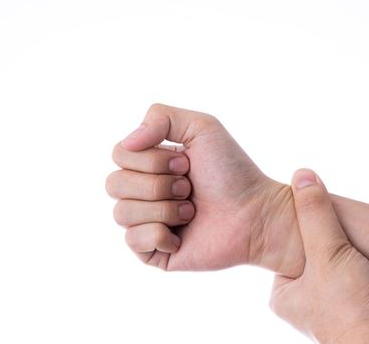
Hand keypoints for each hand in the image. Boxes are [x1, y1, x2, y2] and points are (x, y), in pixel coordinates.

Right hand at [106, 104, 302, 272]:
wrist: (255, 213)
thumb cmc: (232, 171)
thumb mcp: (202, 127)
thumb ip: (160, 116)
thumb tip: (128, 143)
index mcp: (150, 163)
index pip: (119, 155)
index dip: (151, 161)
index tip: (186, 165)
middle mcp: (144, 192)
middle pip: (113, 184)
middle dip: (158, 185)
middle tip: (189, 188)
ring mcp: (147, 222)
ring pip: (121, 213)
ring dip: (163, 210)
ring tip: (190, 211)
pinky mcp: (154, 251)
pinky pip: (132, 240)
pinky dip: (159, 234)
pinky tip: (182, 235)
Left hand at [269, 169, 368, 343]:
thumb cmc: (350, 307)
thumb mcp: (327, 251)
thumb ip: (314, 213)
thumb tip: (301, 174)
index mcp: (283, 291)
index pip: (295, 241)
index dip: (319, 216)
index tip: (341, 198)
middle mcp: (304, 299)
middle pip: (323, 247)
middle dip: (350, 224)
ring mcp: (331, 304)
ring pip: (346, 258)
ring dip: (367, 237)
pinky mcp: (358, 307)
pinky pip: (363, 271)